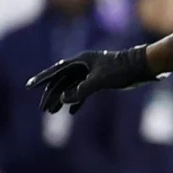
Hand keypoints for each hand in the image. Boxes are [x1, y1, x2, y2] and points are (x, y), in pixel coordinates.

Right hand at [27, 46, 152, 112]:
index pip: (56, 71)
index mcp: (81, 60)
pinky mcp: (99, 80)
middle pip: (62, 81)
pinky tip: (71, 112)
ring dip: (62, 99)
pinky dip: (77, 101)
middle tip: (42, 109)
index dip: (42, 79)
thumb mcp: (100, 81)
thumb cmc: (122, 70)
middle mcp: (83, 65)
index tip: (30, 86)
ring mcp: (91, 72)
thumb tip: (63, 99)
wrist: (142, 67)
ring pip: (71, 86)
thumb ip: (81, 90)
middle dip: (51, 95)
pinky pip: (83, 91)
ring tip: (51, 112)